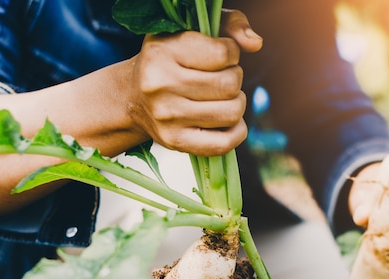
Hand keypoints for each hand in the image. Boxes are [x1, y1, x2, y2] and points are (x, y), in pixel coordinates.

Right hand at [127, 10, 262, 155]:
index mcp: (163, 51)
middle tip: (222, 78)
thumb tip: (255, 44)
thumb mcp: (193, 31)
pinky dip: (237, 132)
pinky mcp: (175, 141)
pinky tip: (229, 122)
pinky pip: (223, 143)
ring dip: (237, 104)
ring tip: (223, 98)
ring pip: (232, 112)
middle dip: (234, 79)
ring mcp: (167, 116)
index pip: (224, 53)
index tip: (221, 56)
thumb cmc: (172, 60)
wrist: (133, 98)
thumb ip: (230, 24)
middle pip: (230, 84)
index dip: (232, 54)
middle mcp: (160, 84)